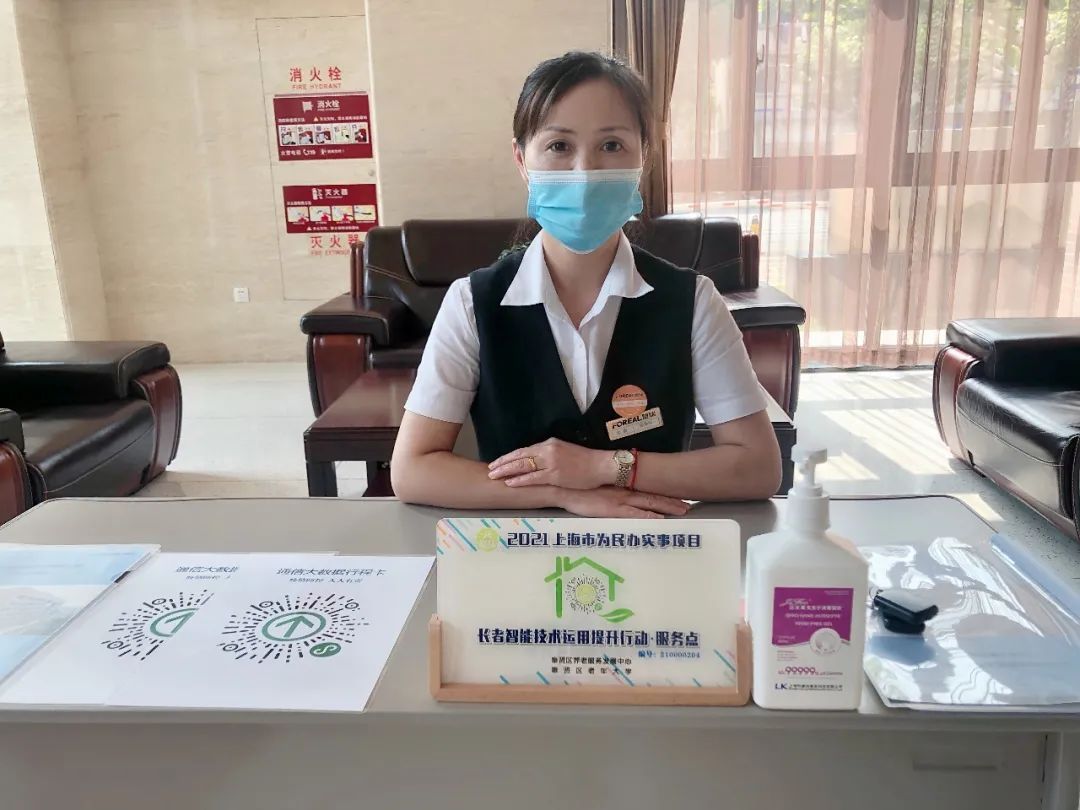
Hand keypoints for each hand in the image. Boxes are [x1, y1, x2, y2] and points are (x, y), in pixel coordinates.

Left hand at [488, 438, 612, 489]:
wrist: (602, 465)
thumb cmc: (585, 461)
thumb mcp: (565, 451)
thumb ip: (549, 454)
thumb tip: (535, 460)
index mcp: (550, 443)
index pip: (524, 450)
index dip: (509, 456)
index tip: (498, 461)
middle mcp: (548, 450)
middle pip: (520, 456)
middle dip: (503, 463)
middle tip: (489, 469)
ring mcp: (551, 463)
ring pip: (523, 466)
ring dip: (507, 471)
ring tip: (494, 476)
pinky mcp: (556, 475)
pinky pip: (533, 478)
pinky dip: (520, 480)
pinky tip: (510, 482)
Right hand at [557, 487, 688, 518]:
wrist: (565, 488)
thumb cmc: (578, 488)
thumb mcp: (598, 487)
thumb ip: (611, 490)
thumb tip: (619, 493)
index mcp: (621, 486)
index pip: (647, 488)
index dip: (662, 492)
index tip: (677, 494)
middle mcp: (625, 492)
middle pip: (653, 496)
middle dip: (672, 500)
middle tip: (688, 505)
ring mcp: (620, 501)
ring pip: (650, 504)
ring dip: (667, 507)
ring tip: (683, 511)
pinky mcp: (613, 510)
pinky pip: (635, 515)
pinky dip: (649, 517)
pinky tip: (661, 519)